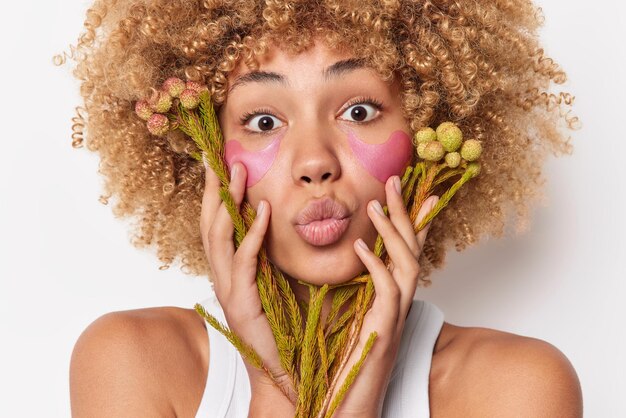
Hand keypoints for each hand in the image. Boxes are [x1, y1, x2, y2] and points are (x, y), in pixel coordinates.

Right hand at [199, 158, 295, 409]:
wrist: (284, 367)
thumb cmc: (283, 324)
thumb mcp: (274, 280)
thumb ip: (269, 252)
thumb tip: (273, 220)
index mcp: (228, 270)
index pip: (216, 224)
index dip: (214, 194)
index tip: (219, 162)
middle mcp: (221, 276)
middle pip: (209, 224)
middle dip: (212, 189)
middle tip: (218, 157)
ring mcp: (227, 290)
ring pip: (218, 238)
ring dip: (228, 203)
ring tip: (238, 172)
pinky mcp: (241, 303)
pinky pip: (245, 261)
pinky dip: (252, 234)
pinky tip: (262, 211)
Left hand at [330, 176, 437, 417]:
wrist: (340, 404)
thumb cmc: (341, 360)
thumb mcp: (350, 314)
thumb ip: (355, 286)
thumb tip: (351, 257)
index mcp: (388, 296)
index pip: (405, 250)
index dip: (411, 220)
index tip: (407, 190)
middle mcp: (398, 303)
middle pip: (413, 249)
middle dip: (406, 213)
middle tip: (395, 181)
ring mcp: (394, 317)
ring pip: (408, 265)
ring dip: (395, 232)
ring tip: (376, 205)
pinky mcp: (384, 331)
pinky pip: (388, 291)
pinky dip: (378, 265)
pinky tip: (362, 246)